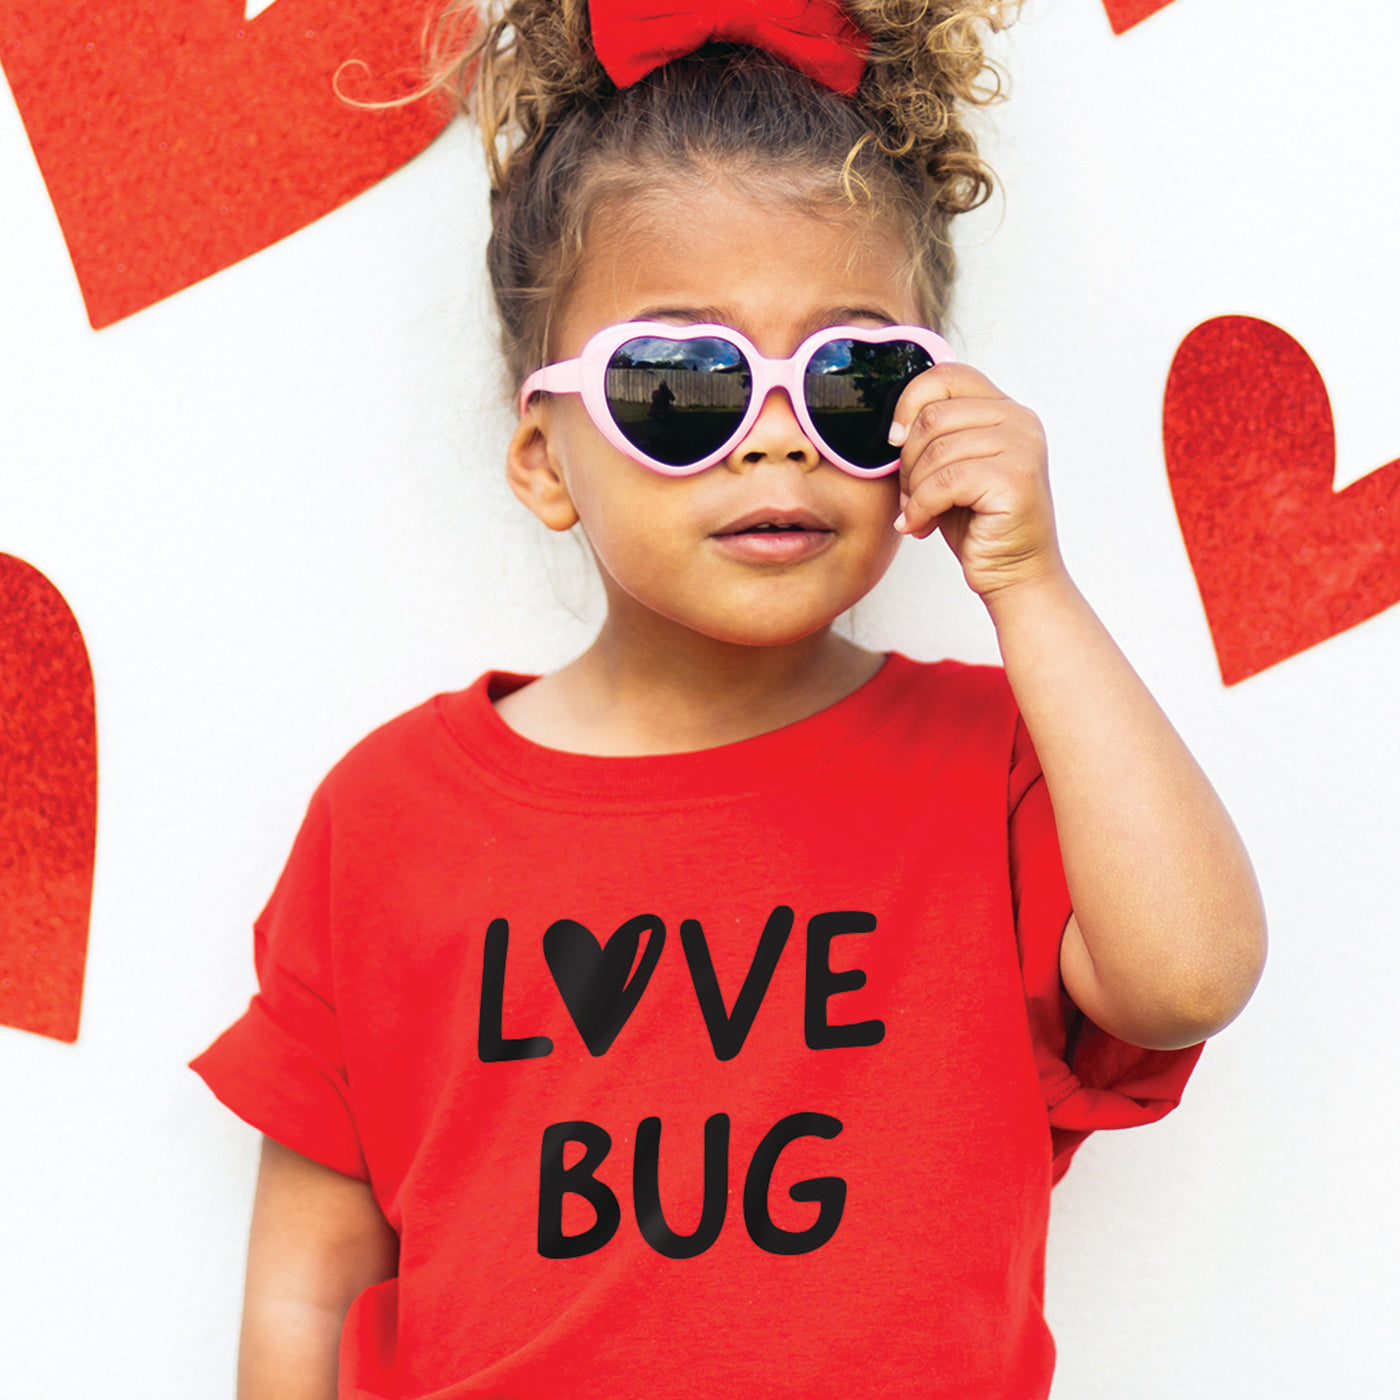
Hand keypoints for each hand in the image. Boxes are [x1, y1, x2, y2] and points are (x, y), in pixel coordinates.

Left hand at [890, 364, 1062, 599]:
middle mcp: (1019, 420)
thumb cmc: (977, 524)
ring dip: (913, 489)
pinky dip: (921, 507)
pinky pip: (945, 481)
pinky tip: (920, 525)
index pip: (946, 375)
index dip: (909, 403)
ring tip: (918, 512)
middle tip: (909, 495)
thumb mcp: (950, 468)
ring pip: (936, 450)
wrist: (1014, 573)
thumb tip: (893, 426)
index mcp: (1004, 409)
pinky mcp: (1015, 478)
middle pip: (933, 416)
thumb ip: (933, 436)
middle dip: (908, 461)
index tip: (895, 441)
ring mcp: (1022, 446)